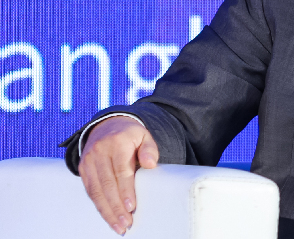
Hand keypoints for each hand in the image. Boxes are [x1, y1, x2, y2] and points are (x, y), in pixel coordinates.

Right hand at [78, 116, 158, 234]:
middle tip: (126, 223)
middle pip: (107, 184)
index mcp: (117, 142)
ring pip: (96, 191)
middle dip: (116, 207)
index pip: (121, 170)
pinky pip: (89, 190)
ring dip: (106, 211)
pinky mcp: (82, 168)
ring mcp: (88, 160)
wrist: (107, 125)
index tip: (131, 207)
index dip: (126, 190)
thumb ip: (150, 149)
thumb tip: (151, 164)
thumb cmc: (130, 135)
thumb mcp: (144, 136)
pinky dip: (98, 205)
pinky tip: (107, 216)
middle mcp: (99, 151)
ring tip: (118, 226)